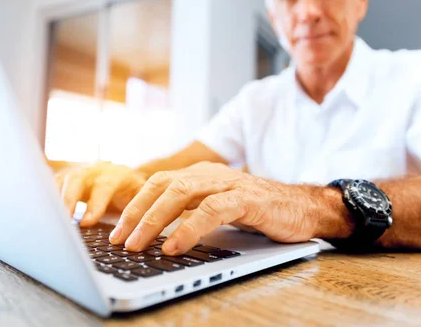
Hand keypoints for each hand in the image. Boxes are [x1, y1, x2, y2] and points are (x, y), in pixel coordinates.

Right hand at [54, 161, 146, 225]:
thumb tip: (136, 231)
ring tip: (48, 220)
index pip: (105, 185)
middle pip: (78, 179)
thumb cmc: (133, 192)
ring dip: (54, 199)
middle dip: (68, 199)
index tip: (86, 222)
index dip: (95, 204)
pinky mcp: (67, 179)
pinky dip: (47, 198)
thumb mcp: (141, 199)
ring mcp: (80, 173)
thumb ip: (139, 209)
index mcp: (117, 175)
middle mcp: (96, 170)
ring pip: (63, 180)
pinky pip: (53, 185)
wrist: (126, 178)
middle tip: (62, 221)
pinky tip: (43, 213)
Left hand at [108, 162, 348, 254]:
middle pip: (163, 185)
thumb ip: (190, 212)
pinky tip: (176, 246)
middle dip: (136, 213)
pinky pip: (212, 210)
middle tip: (120, 241)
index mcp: (200, 175)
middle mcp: (210, 174)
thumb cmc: (257, 211)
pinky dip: (190, 227)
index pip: (157, 184)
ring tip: (139, 245)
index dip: (133, 205)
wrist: (303, 207)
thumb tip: (153, 234)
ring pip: (182, 193)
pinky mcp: (248, 198)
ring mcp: (229, 183)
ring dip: (155, 219)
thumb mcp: (217, 208)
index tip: (117, 232)